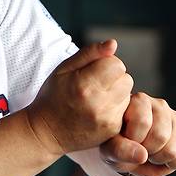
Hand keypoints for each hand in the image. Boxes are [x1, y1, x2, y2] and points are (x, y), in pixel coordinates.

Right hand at [26, 39, 133, 155]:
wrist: (47, 131)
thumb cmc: (53, 96)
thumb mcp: (63, 69)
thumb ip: (89, 53)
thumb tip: (113, 44)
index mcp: (84, 85)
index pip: (116, 64)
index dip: (105, 63)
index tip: (92, 71)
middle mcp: (99, 104)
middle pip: (126, 78)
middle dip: (113, 77)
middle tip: (94, 84)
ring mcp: (107, 119)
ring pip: (128, 94)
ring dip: (116, 92)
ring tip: (96, 97)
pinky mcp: (113, 130)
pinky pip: (126, 110)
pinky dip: (115, 107)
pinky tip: (99, 109)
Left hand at [100, 92, 175, 175]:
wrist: (130, 150)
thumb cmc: (117, 144)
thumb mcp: (109, 147)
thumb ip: (119, 149)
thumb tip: (142, 155)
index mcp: (139, 100)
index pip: (143, 122)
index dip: (133, 141)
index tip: (126, 142)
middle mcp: (160, 105)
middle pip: (161, 136)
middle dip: (147, 152)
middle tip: (138, 149)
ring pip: (174, 149)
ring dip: (159, 160)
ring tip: (148, 152)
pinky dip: (174, 164)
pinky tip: (163, 158)